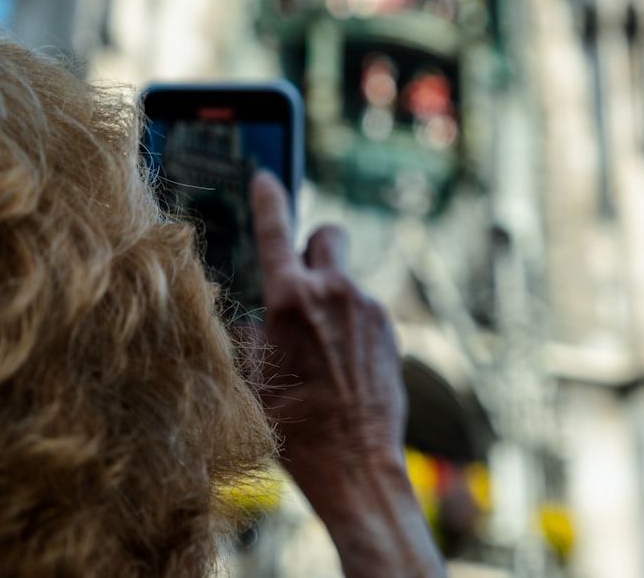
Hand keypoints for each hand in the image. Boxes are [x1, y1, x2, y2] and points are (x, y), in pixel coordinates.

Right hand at [249, 171, 405, 476]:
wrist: (355, 464)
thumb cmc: (295, 427)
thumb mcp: (252, 377)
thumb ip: (252, 331)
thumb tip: (258, 315)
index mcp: (290, 301)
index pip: (276, 229)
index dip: (268, 198)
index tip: (265, 178)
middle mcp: (335, 293)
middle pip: (328, 234)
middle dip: (312, 245)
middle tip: (299, 276)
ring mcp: (369, 310)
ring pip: (346, 279)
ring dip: (330, 295)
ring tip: (320, 346)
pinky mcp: (392, 331)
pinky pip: (364, 310)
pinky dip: (351, 324)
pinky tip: (342, 363)